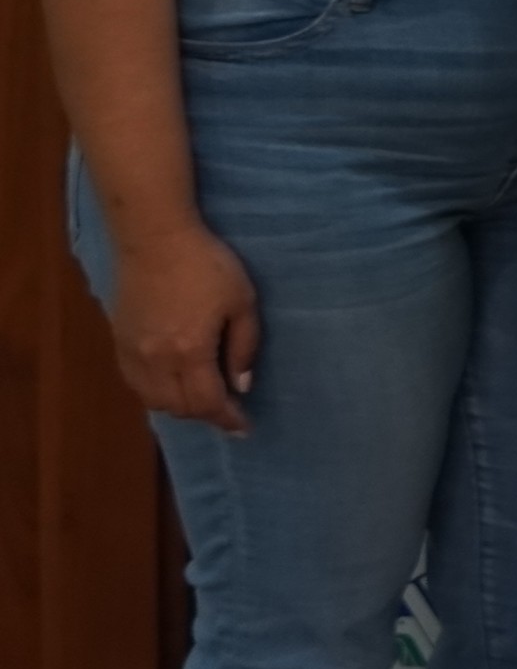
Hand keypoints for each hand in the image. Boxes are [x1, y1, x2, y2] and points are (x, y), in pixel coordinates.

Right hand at [109, 220, 260, 431]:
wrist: (154, 239)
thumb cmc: (206, 264)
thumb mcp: (242, 301)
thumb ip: (244, 346)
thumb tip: (241, 384)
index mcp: (190, 352)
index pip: (208, 402)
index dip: (227, 420)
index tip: (244, 429)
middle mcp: (157, 361)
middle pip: (179, 407)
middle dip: (206, 415)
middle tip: (227, 413)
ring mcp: (133, 353)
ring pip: (154, 400)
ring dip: (179, 408)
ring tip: (202, 402)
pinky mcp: (119, 341)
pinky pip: (136, 384)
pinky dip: (155, 394)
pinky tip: (170, 387)